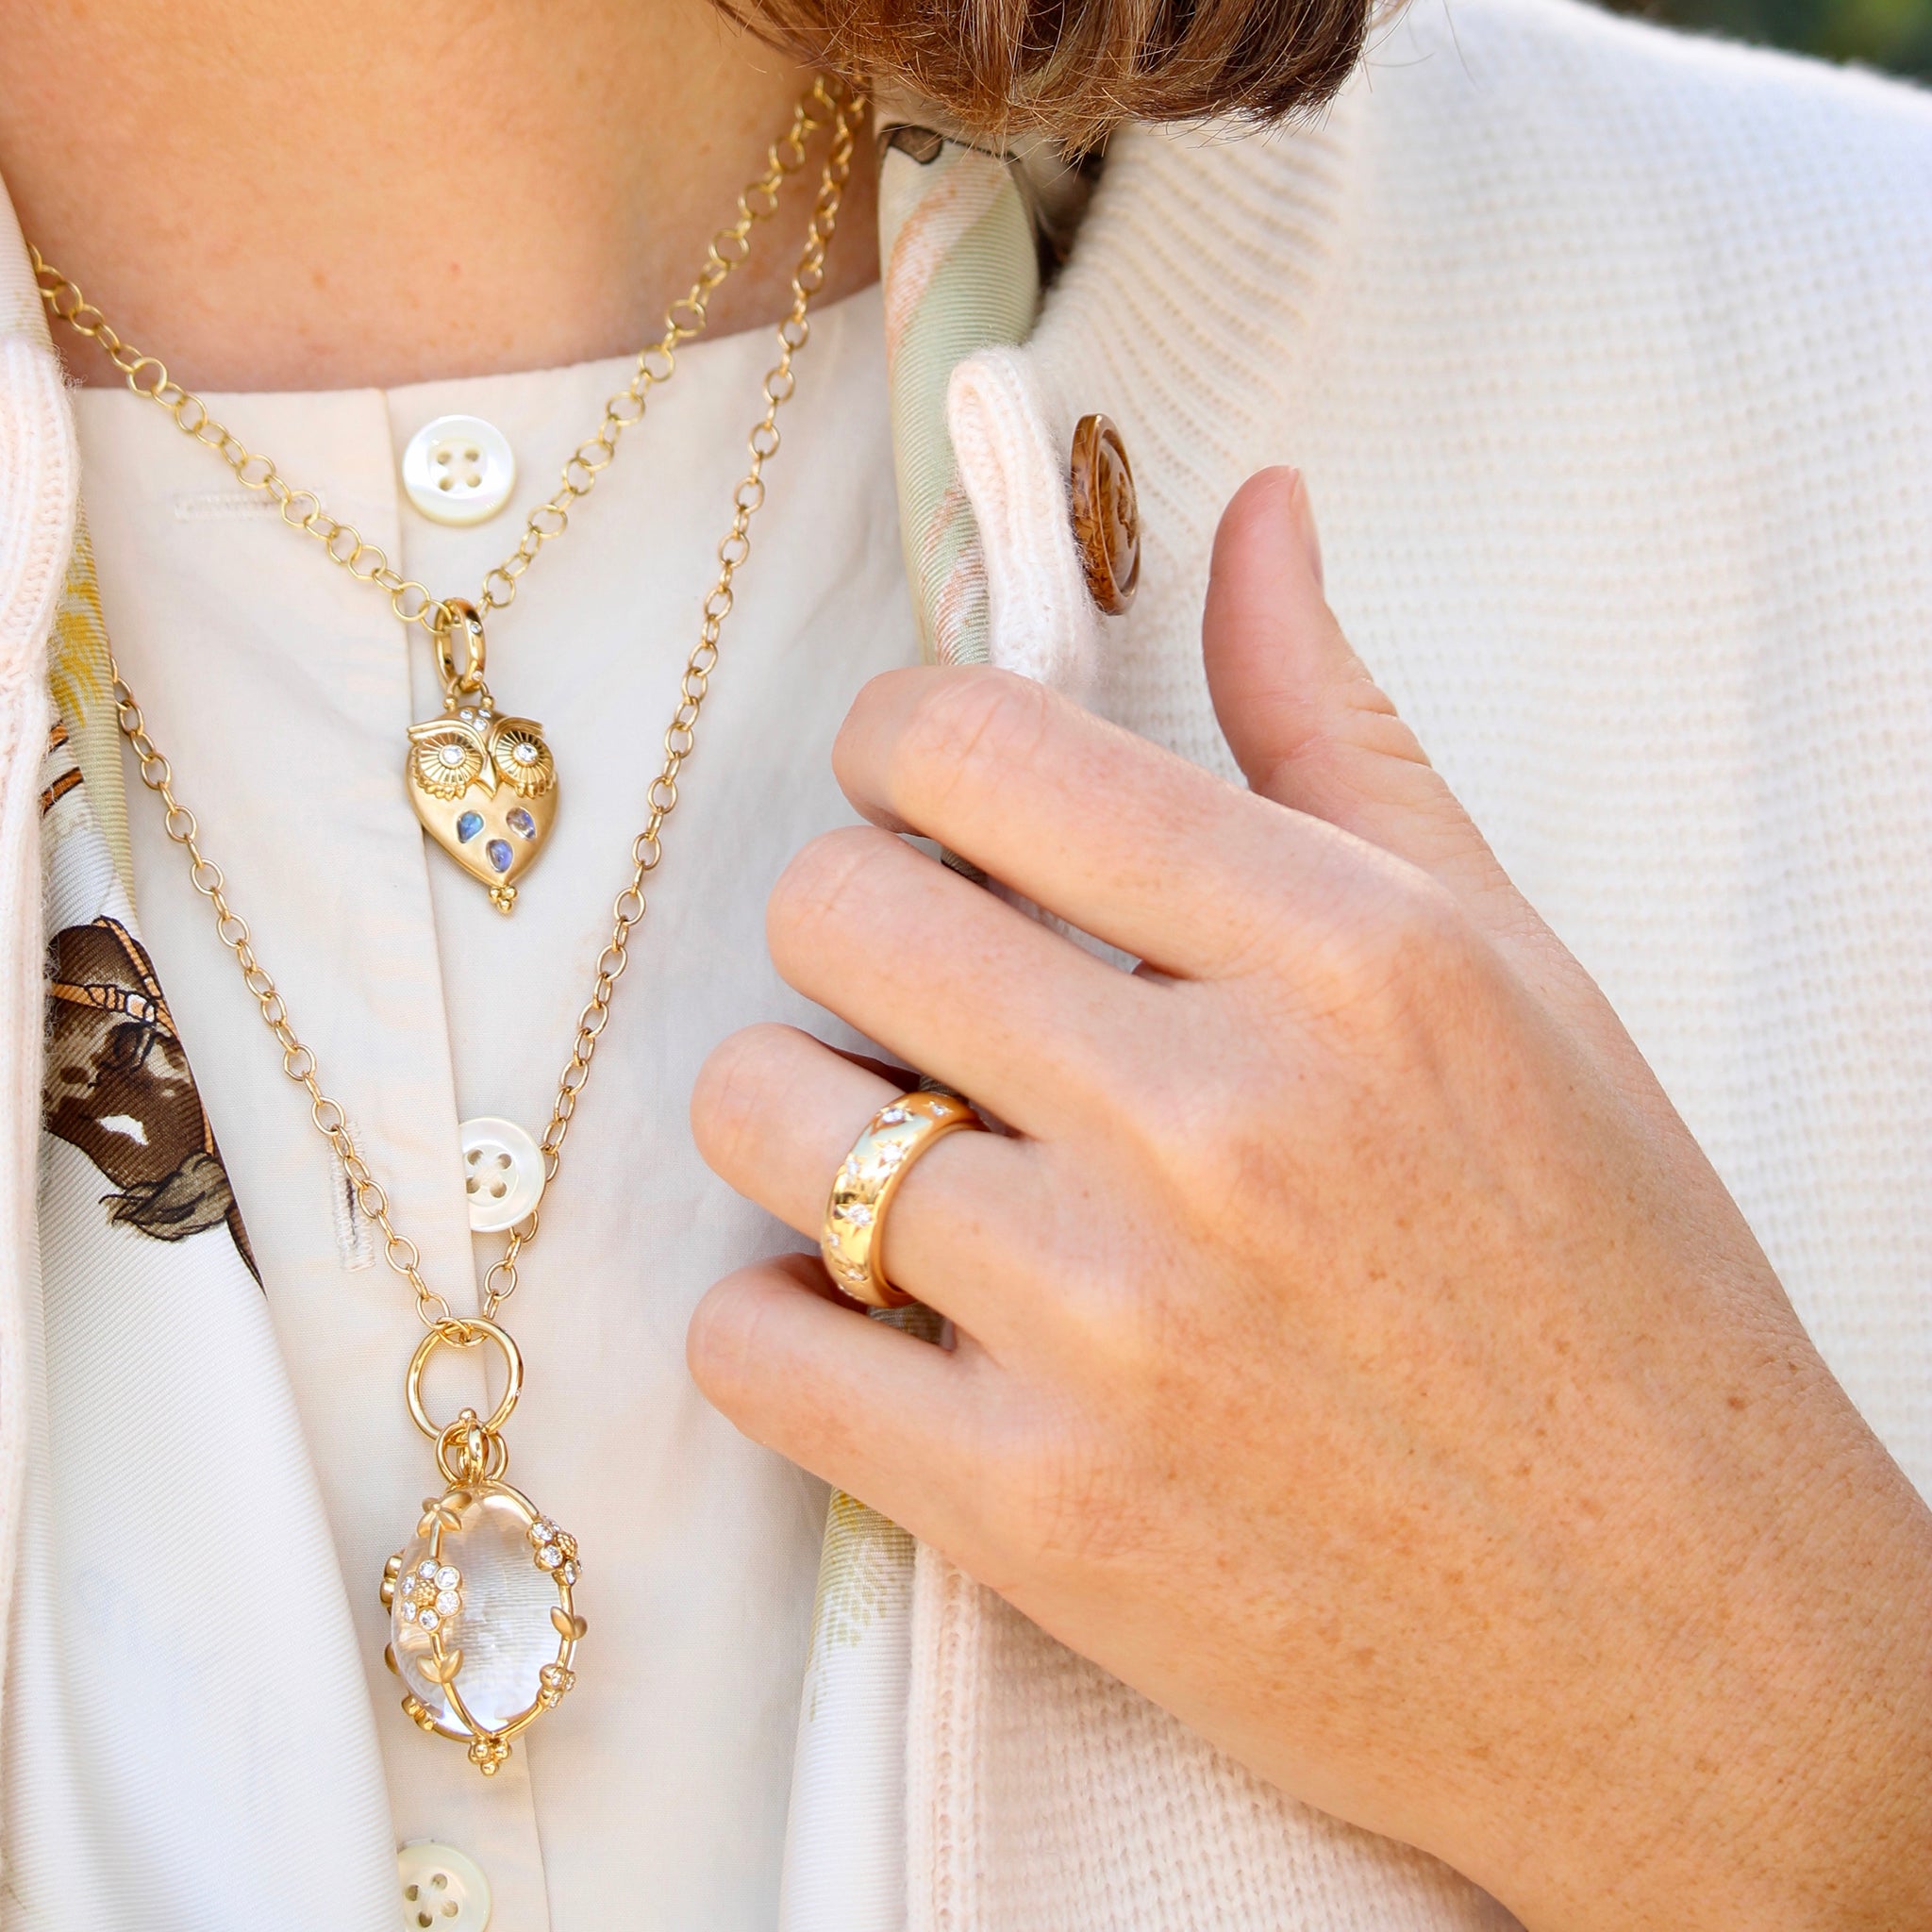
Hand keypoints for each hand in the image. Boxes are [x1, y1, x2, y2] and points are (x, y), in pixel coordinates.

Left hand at [687, 468, 1931, 1930]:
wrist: (1681, 1644)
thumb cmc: (1613, 1292)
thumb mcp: (1512, 971)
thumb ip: (1340, 731)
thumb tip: (1249, 512)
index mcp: (1348, 956)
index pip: (973, 746)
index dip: (897, 750)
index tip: (916, 800)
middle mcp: (1221, 1123)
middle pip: (834, 910)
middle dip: (848, 926)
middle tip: (920, 990)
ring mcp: (1114, 1330)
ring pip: (763, 1115)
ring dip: (796, 1115)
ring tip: (899, 1153)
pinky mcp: (1039, 1518)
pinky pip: (750, 1347)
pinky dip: (773, 1318)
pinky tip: (869, 1315)